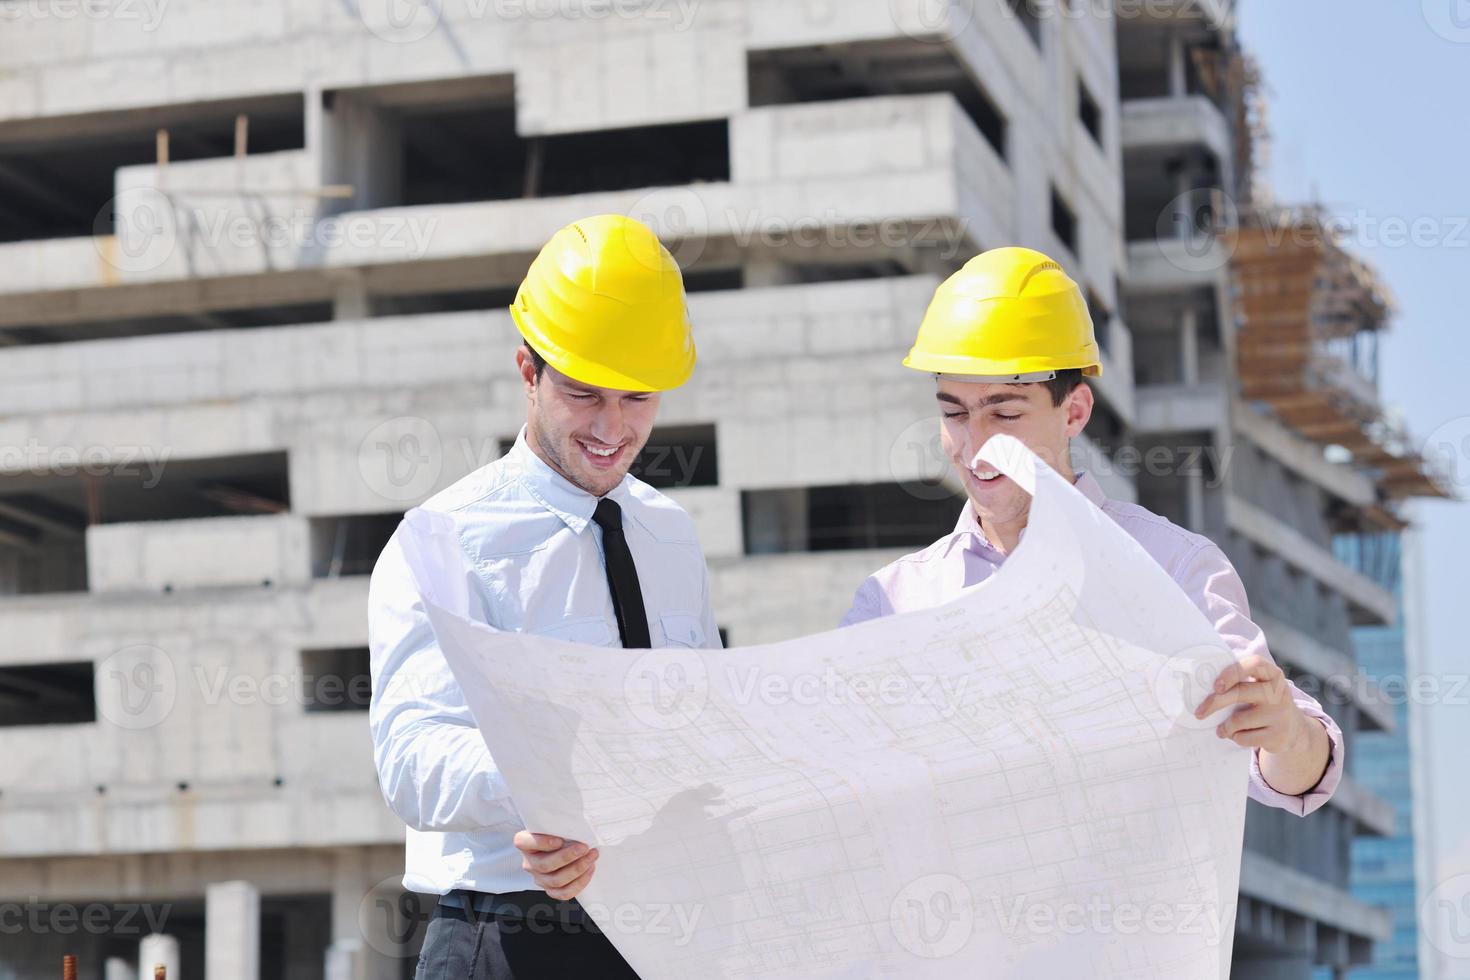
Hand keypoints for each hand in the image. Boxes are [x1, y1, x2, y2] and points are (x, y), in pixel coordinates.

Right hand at [513, 831, 598, 900]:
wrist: (562, 844)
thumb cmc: (557, 830)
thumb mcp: (554, 823)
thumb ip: (559, 823)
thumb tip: (577, 823)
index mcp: (524, 843)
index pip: (524, 843)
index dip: (541, 843)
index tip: (559, 840)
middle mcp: (529, 862)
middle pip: (544, 865)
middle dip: (567, 857)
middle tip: (584, 847)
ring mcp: (539, 878)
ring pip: (555, 881)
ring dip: (577, 869)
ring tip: (591, 857)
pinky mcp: (551, 889)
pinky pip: (564, 893)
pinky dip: (579, 883)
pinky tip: (589, 870)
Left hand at [1193, 654, 1309, 751]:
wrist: (1292, 730)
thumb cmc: (1262, 703)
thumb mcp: (1257, 687)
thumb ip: (1237, 682)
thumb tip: (1199, 689)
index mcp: (1272, 674)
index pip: (1254, 664)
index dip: (1232, 673)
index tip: (1216, 686)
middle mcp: (1279, 692)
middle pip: (1239, 693)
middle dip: (1214, 703)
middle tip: (1199, 713)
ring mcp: (1280, 714)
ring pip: (1237, 720)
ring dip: (1225, 727)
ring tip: (1225, 728)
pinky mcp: (1278, 736)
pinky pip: (1243, 738)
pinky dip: (1235, 738)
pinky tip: (1240, 735)